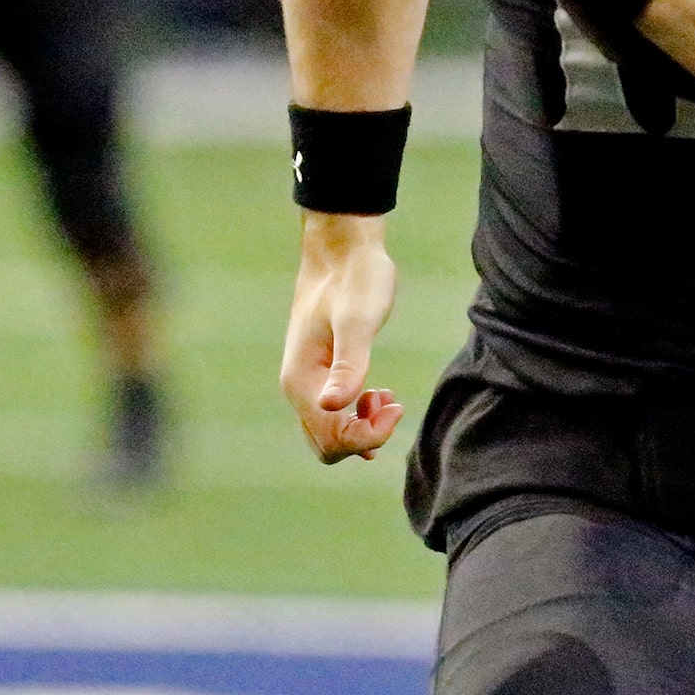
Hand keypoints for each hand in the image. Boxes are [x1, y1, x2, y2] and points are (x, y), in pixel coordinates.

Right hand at [280, 212, 406, 462]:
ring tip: (388, 398)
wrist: (344, 250)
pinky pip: (332, 415)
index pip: (330, 439)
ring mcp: (306, 382)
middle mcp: (297, 388)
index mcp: (302, 381)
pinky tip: (379, 395)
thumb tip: (334, 407)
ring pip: (329, 432)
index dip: (367, 437)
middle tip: (394, 405)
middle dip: (363, 438)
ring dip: (362, 428)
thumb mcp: (358, 321)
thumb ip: (348, 364)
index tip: (397, 407)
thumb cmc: (356, 280)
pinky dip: (357, 417)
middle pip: (326, 445)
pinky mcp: (319, 373)